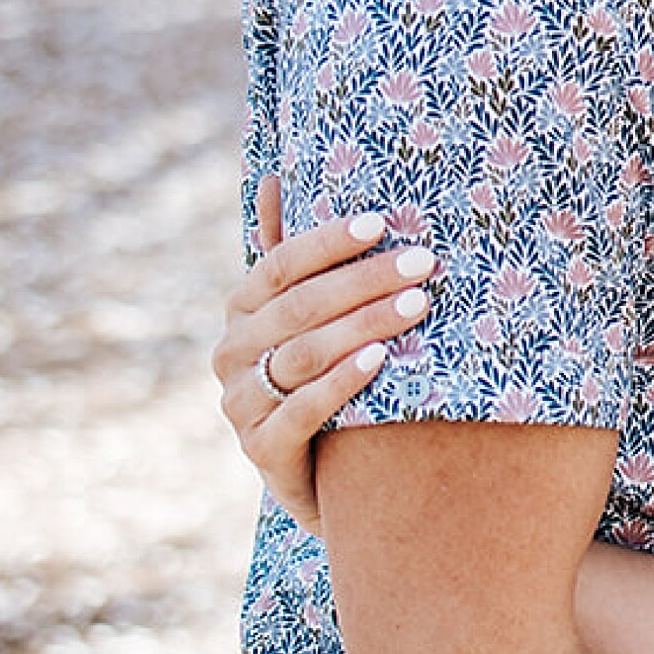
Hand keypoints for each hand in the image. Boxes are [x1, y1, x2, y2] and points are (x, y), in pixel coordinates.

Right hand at [215, 177, 437, 533]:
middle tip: (423, 262)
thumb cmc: (319, 378)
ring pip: (302, 354)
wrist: (320, 476)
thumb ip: (291, 257)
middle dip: (363, 281)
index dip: (327, 242)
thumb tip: (270, 178)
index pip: (279, 265)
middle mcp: (230, 353)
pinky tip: (380, 361)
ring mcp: (241, 404)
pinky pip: (302, 410)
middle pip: (298, 307)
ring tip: (417, 305)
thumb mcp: (307, 320)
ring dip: (363, 326)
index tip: (381, 222)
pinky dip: (341, 382)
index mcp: (240, 311)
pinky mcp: (261, 450)